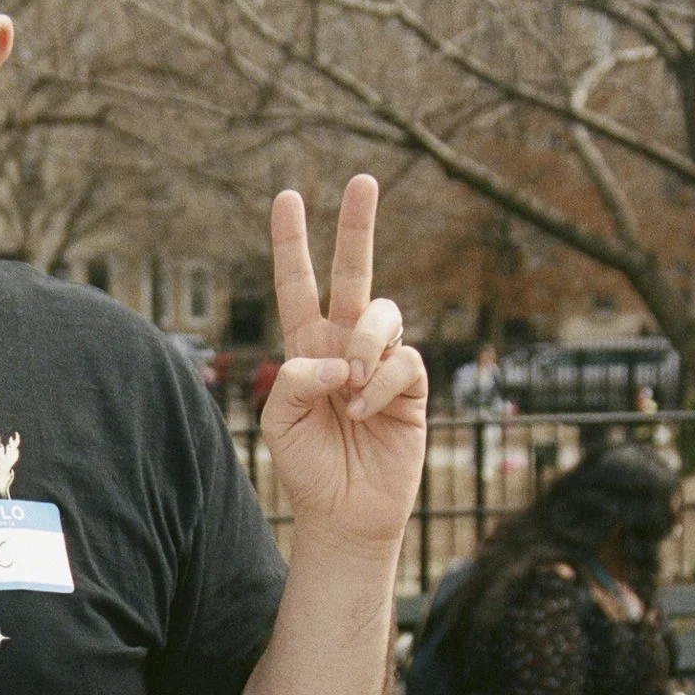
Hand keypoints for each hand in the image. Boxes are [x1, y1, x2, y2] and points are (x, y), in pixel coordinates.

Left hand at [262, 175, 427, 549]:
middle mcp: (345, 345)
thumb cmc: (306, 468)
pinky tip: (369, 411)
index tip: (287, 197)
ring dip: (365, 344)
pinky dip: (383, 383)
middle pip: (353, 274)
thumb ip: (297, 378)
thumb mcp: (280, 421)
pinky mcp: (413, 387)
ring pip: (384, 314)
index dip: (291, 243)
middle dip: (357, 226)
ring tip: (352, 387)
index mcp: (307, 347)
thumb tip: (340, 358)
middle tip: (362, 179)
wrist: (344, 514)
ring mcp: (382, 363)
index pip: (297, 285)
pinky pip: (405, 360)